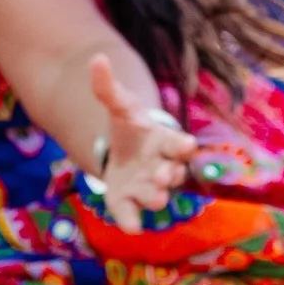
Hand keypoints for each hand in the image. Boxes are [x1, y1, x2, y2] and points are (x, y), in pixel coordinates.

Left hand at [87, 54, 197, 231]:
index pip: (178, 143)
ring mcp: (146, 187)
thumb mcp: (118, 104)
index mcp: (163, 141)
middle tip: (164, 175)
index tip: (188, 145)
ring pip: (157, 195)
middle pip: (172, 172)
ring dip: (156, 196)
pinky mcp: (128, 202)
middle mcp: (162, 167)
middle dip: (169, 174)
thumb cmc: (130, 127)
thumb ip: (107, 87)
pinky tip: (130, 226)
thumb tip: (96, 58)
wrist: (121, 151)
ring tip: (155, 196)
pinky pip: (132, 214)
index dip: (182, 145)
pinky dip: (132, 220)